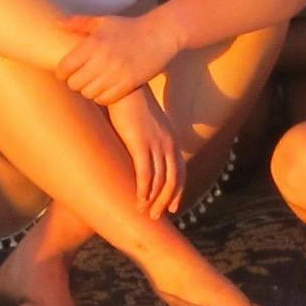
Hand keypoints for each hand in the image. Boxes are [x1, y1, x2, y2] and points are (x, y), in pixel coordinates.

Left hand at [57, 8, 181, 106]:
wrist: (160, 34)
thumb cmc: (129, 27)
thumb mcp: (103, 21)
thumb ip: (78, 23)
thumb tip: (57, 24)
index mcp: (94, 43)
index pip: (65, 67)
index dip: (62, 72)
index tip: (65, 72)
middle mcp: (103, 59)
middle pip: (75, 83)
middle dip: (74, 82)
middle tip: (79, 78)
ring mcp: (116, 73)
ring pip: (89, 94)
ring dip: (88, 91)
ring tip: (92, 84)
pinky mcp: (129, 84)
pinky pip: (106, 99)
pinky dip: (102, 97)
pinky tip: (104, 89)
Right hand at [108, 85, 183, 217]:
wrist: (125, 89)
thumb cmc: (132, 106)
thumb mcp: (147, 125)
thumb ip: (149, 141)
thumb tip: (142, 155)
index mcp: (171, 141)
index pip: (180, 173)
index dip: (177, 193)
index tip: (172, 208)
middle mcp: (168, 144)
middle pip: (172, 181)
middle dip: (165, 202)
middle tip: (156, 217)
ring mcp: (155, 144)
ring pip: (159, 181)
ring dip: (152, 200)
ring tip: (144, 213)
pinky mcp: (140, 144)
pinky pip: (145, 173)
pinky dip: (143, 190)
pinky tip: (138, 200)